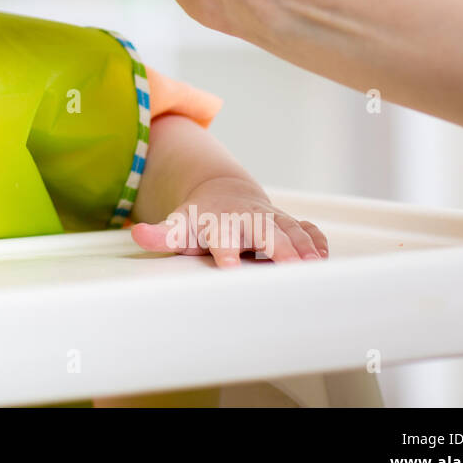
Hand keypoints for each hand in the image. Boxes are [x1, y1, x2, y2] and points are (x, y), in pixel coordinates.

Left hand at [129, 176, 328, 268]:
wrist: (221, 193)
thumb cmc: (198, 219)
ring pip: (290, 230)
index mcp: (219, 223)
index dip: (226, 251)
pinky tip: (324, 256)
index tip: (230, 266)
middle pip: (265, 232)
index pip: (222, 237)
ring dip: (303, 247)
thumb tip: (137, 234)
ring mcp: (270, 219)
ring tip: (315, 267)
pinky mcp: (286, 222)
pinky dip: (317, 240)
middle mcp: (248, 219)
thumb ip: (160, 234)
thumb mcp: (178, 226)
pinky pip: (306, 229)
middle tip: (290, 268)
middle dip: (279, 248)